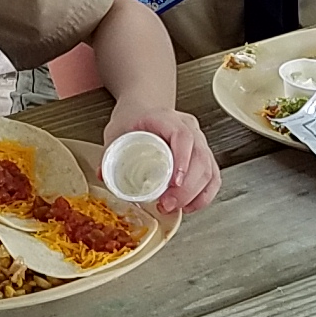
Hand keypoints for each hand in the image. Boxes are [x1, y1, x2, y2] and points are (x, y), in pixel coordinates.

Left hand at [103, 103, 219, 213]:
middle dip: (187, 188)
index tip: (174, 181)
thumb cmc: (132, 118)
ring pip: (209, 170)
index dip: (182, 159)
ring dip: (194, 194)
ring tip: (172, 207)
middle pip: (200, 157)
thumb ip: (109, 152)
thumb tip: (103, 175)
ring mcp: (199, 142)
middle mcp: (189, 128)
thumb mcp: (116, 130)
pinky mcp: (204, 156)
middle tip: (167, 204)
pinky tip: (190, 206)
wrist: (143, 109)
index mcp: (167, 118)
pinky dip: (204, 195)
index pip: (183, 136)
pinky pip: (212, 177)